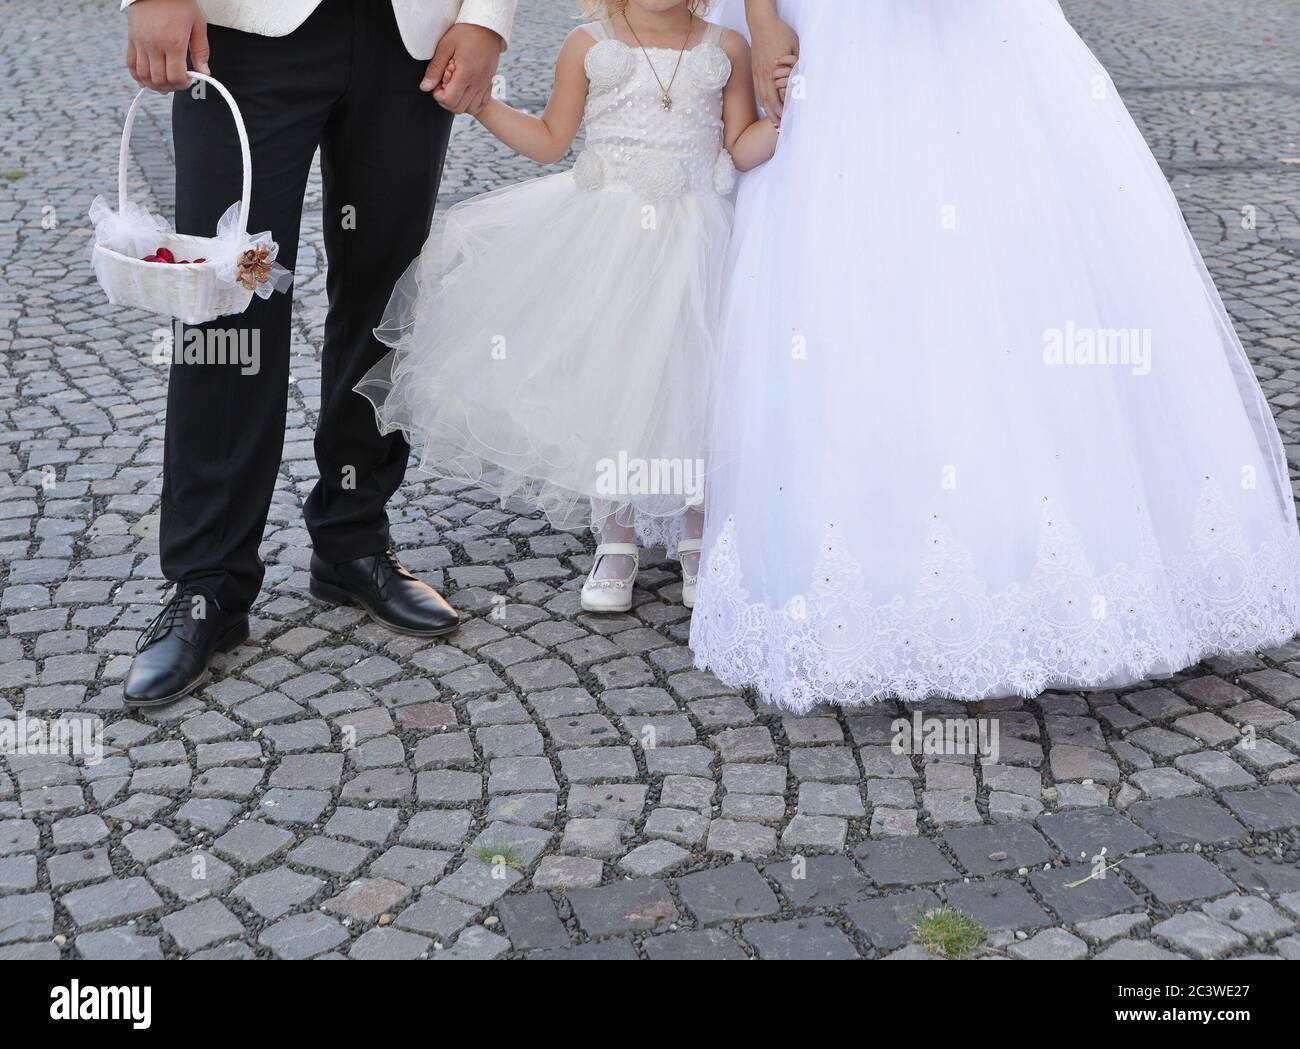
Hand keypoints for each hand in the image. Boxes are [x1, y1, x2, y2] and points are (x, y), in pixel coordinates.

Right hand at [126, 0, 209, 92]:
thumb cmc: (180, 4)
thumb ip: (201, 51)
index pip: (175, 76)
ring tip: (165, 84)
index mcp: (174, 43)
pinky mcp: (131, 39)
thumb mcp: (198, 25)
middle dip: (171, 87)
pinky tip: (147, 80)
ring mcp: (140, 43)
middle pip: (159, 80)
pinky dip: (138, 76)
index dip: (183, 84)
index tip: (189, 79)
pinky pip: (130, 64)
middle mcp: (155, 45)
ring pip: (143, 76)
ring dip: (155, 85)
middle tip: (178, 83)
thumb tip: (204, 73)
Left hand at [422, 23, 501, 114]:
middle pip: (459, 108)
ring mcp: (485, 84)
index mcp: (465, 74)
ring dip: (459, 102)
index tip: (437, 83)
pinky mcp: (489, 83)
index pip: (449, 100)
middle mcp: (477, 83)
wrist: (488, 27)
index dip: (438, 95)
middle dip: (447, 100)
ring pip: (471, 109)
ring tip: (454, 87)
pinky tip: (465, 90)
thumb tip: (425, 87)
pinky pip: (482, 104)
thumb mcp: (445, 46)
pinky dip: (472, 103)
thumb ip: (435, 68)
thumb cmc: (466, 33)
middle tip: (444, 84)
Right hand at [749, 10, 798, 125]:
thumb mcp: (795, 47)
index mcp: (774, 71)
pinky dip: (762, 100)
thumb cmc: (780, 33)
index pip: (779, 95)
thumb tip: (804, 75)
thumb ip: (798, 62)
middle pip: (769, 100)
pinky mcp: (754, 69)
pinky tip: (765, 105)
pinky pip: (758, 89)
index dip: (783, 109)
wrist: (762, 23)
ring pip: (762, 96)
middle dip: (774, 115)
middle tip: (779, 127)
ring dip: (768, 110)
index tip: (788, 118)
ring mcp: (758, 72)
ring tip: (772, 121)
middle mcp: (764, 74)